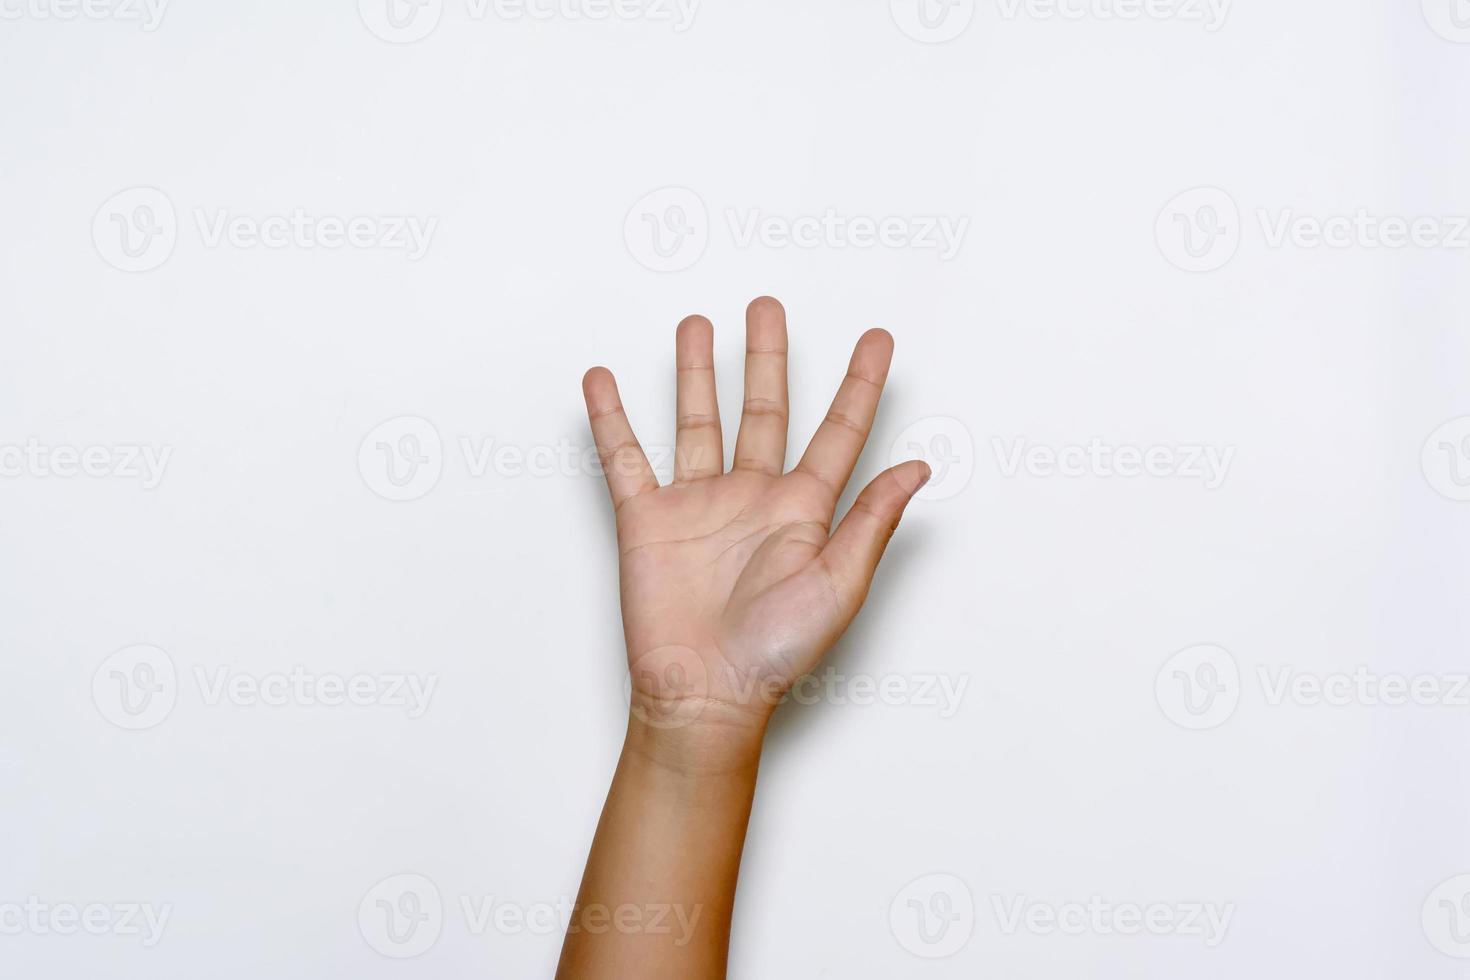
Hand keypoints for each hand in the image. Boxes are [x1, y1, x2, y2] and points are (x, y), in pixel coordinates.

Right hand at [581, 297, 929, 739]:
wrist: (703, 693)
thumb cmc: (776, 652)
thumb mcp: (839, 584)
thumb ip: (871, 520)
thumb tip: (919, 466)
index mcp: (804, 510)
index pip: (839, 431)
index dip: (860, 384)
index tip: (878, 339)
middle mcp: (752, 497)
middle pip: (764, 410)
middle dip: (768, 357)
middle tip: (768, 307)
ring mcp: (698, 505)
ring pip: (697, 420)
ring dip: (698, 372)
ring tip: (697, 324)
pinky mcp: (647, 519)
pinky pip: (626, 457)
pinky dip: (612, 418)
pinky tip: (604, 380)